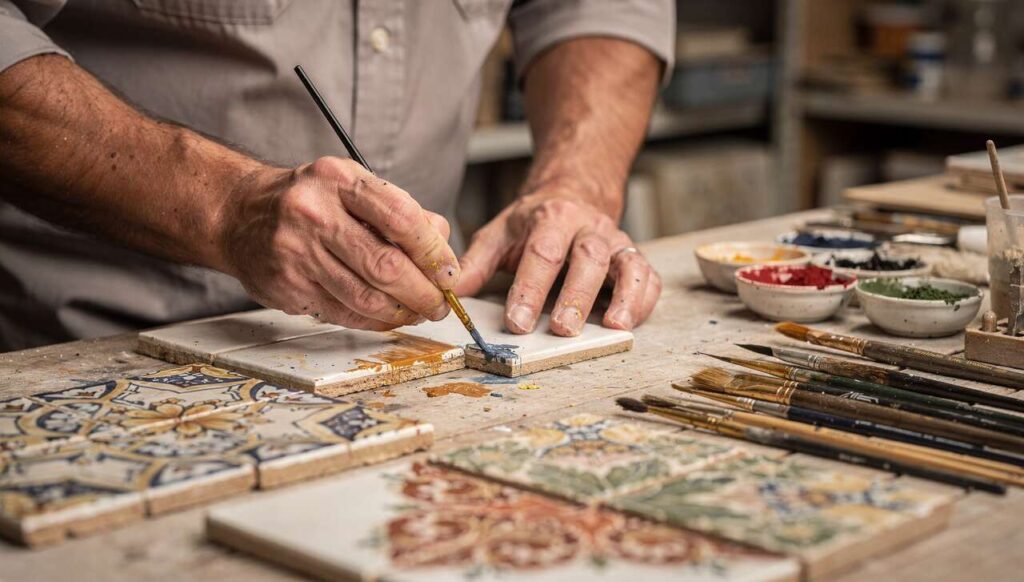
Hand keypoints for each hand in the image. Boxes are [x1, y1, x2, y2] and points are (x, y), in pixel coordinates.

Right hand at [216, 157, 458, 330]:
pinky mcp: (286, 287)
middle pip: (386, 265)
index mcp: (338, 179)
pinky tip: (389, 316)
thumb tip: (444, 248)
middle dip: (424, 292)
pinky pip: (343, 313)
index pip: (401, 218)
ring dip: (403, 312)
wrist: (240, 214)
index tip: (450, 273)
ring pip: (366, 297)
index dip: (434, 252)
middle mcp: (314, 213)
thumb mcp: (352, 186)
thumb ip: (401, 212)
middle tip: (441, 304)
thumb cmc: (310, 201)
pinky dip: (375, 320)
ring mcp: (296, 252)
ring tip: (420, 312)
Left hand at [455, 191, 660, 335]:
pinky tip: (630, 322)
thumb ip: (476, 264)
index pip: (542, 253)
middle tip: (562, 330)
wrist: (572, 195)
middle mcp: (588, 227)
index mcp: (551, 218)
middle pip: (588, 259)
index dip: (529, 289)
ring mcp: (616, 242)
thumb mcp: (499, 234)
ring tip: (614, 328)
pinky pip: (648, 277)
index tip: (517, 322)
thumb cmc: (532, 225)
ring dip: (624, 297)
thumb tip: (449, 293)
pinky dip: (644, 300)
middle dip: (576, 296)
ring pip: (627, 265)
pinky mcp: (634, 258)